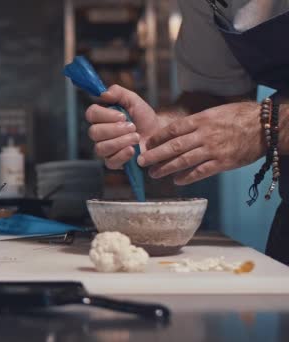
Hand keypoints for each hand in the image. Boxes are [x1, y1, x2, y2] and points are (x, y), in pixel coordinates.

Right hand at [85, 85, 163, 168]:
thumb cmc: (143, 117)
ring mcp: (105, 149)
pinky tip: (133, 150)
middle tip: (133, 127)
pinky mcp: (113, 162)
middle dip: (115, 130)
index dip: (105, 115)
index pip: (91, 114)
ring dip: (121, 141)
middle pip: (94, 132)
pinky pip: (110, 162)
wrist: (158, 133)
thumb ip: (117, 92)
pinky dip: (122, 155)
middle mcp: (99, 133)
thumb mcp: (133, 100)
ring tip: (136, 137)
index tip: (122, 116)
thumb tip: (103, 94)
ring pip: (101, 148)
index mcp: (101, 117)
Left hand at [138, 102, 264, 184]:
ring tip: (154, 173)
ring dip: (166, 168)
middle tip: (141, 162)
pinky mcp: (223, 162)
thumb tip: (177, 131)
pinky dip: (187, 177)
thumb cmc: (238, 116)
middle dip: (155, 155)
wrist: (264, 126)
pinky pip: (201, 172)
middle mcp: (204, 135)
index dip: (157, 138)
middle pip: (174, 146)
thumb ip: (197, 122)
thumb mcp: (215, 112)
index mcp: (201, 120)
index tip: (146, 144)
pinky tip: (177, 181)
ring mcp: (213, 150)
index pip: (173, 129)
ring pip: (184, 160)